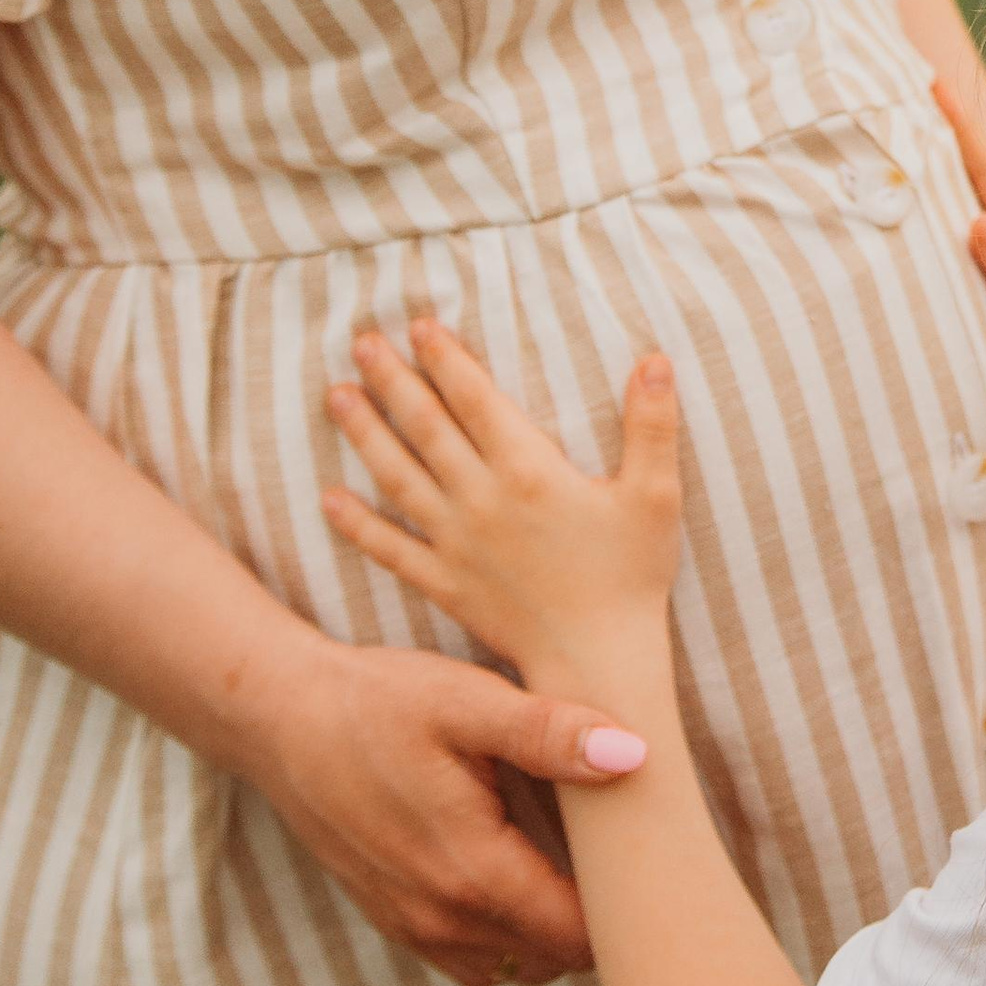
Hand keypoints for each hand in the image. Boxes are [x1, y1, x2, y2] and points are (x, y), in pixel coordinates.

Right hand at [250, 634, 647, 985]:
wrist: (280, 722)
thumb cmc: (377, 703)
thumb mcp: (466, 702)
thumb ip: (548, 733)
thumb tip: (632, 756)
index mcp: (471, 871)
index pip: (581, 934)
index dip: (628, 909)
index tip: (656, 863)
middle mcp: (442, 920)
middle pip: (557, 959)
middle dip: (601, 923)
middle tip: (629, 857)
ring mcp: (415, 930)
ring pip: (519, 966)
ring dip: (555, 932)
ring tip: (581, 864)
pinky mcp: (397, 923)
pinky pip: (476, 962)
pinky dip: (511, 936)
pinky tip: (525, 875)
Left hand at [321, 316, 682, 691]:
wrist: (598, 660)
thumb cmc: (632, 577)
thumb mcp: (655, 495)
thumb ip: (653, 424)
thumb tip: (656, 359)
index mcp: (530, 470)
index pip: (476, 400)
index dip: (447, 359)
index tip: (419, 325)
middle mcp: (482, 500)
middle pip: (426, 428)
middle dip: (393, 380)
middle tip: (362, 341)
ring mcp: (457, 544)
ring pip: (398, 478)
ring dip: (364, 434)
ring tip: (337, 396)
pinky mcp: (446, 584)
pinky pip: (390, 548)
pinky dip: (357, 524)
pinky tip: (329, 499)